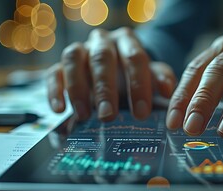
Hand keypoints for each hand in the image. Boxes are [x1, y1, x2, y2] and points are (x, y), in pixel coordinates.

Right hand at [47, 27, 175, 120]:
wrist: (113, 66)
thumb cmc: (133, 73)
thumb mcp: (150, 75)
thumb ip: (160, 79)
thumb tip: (168, 90)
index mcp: (127, 41)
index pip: (135, 58)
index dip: (138, 85)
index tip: (141, 113)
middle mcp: (102, 41)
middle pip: (102, 58)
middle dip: (105, 88)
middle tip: (108, 116)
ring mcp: (80, 51)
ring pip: (73, 60)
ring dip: (78, 89)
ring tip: (84, 116)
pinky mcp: (61, 64)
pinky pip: (53, 73)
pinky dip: (55, 90)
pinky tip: (60, 110)